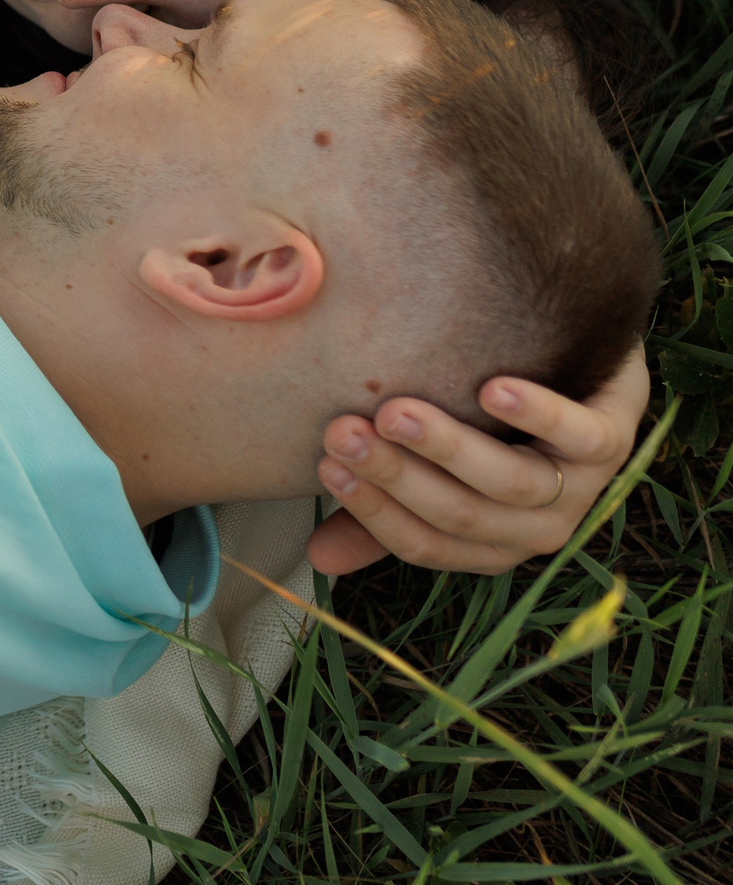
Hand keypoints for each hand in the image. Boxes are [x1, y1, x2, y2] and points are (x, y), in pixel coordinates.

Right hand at [308, 348, 649, 575]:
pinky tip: (493, 390)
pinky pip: (580, 436)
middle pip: (463, 514)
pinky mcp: (614, 437)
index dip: (372, 511)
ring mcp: (581, 486)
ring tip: (397, 413)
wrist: (580, 372)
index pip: (424, 545)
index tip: (325, 465)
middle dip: (396, 476)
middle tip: (344, 432)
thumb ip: (386, 509)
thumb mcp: (437, 471)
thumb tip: (318, 558)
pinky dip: (537, 415)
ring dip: (451, 449)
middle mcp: (537, 528)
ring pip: (515, 483)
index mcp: (491, 544)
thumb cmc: (495, 428)